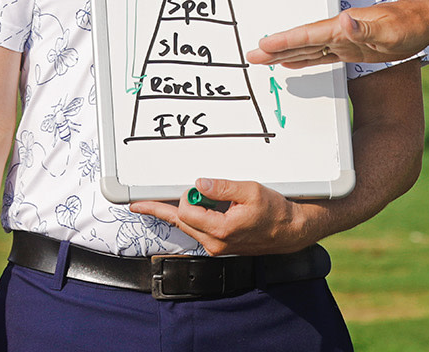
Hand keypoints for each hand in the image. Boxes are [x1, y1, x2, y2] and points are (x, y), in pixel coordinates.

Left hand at [130, 178, 314, 255]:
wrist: (291, 230)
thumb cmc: (276, 212)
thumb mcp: (251, 191)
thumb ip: (223, 187)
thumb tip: (200, 183)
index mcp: (220, 230)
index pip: (187, 211)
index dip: (188, 195)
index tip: (197, 185)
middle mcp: (214, 243)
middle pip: (180, 223)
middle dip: (161, 210)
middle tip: (138, 205)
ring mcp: (217, 246)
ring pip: (188, 226)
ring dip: (178, 213)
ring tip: (156, 205)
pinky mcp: (221, 244)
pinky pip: (199, 229)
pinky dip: (192, 217)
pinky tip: (193, 208)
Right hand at [247, 0, 428, 67]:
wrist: (425, 23)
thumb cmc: (409, 25)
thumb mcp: (389, 30)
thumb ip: (365, 28)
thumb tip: (344, 20)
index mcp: (344, 26)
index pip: (308, 35)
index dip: (285, 41)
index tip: (263, 45)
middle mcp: (340, 31)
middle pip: (301, 41)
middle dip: (276, 48)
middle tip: (251, 54)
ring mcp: (344, 40)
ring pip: (308, 49)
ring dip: (286, 54)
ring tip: (263, 59)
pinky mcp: (352, 50)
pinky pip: (322, 56)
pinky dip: (305, 60)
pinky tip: (293, 63)